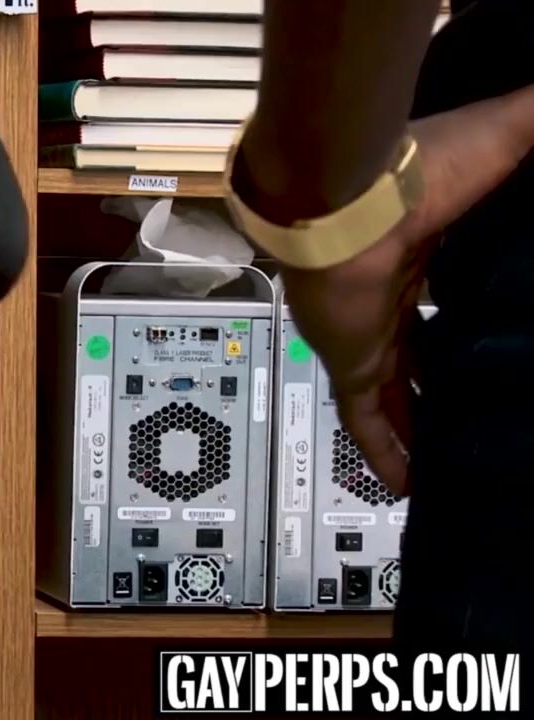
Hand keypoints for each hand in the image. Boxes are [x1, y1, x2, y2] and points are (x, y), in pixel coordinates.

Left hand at [278, 85, 533, 494]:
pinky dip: (382, 452)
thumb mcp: (503, 136)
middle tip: (477, 409)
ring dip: (416, 426)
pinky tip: (407, 485)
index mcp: (422, 252)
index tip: (496, 338)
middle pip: (421, 350)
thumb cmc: (417, 170)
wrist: (341, 198)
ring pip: (393, 394)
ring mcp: (366, 332)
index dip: (470, 315)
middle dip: (441, 379)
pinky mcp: (349, 362)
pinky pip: (363, 421)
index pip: (448, 293)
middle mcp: (390, 296)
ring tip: (449, 461)